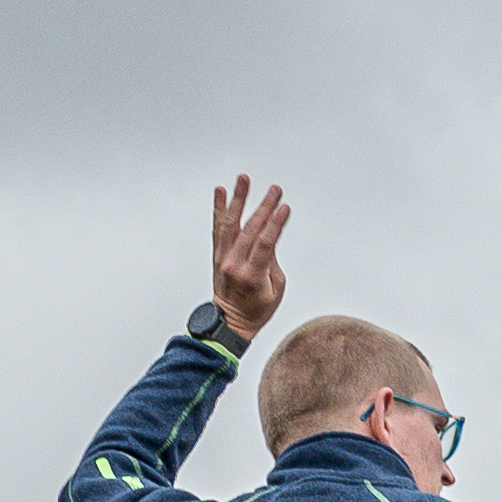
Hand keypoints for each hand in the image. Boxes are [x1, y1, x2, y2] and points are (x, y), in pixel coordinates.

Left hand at [210, 177, 289, 338]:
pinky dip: (219, 208)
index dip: (275, 224)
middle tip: (275, 190)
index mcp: (251, 276)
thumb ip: (272, 261)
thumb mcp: (276, 289)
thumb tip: (269, 237)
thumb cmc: (257, 309)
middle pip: (250, 229)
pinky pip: (218, 227)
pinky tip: (221, 192)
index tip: (284, 208)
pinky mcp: (218, 254)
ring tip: (243, 179)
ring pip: (231, 222)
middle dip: (264, 206)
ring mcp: (223, 258)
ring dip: (238, 198)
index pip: (265, 244)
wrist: (229, 322)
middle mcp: (234, 264)